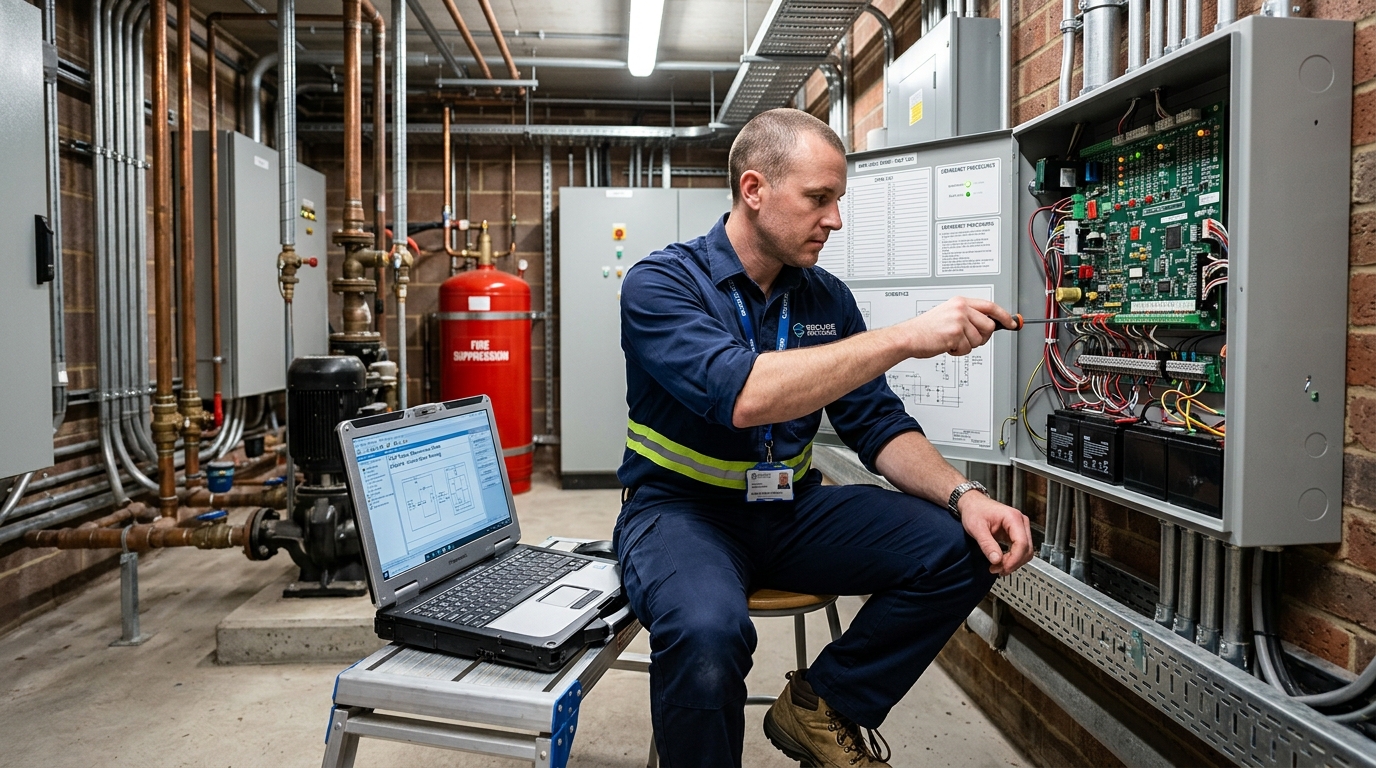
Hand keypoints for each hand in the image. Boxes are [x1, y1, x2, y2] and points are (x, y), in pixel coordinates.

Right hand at [895, 296, 1011, 358]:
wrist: (909, 336)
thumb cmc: (925, 329)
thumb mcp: (948, 314)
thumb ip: (968, 316)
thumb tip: (989, 325)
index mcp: (960, 302)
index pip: (990, 306)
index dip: (1003, 316)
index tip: (1011, 323)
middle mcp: (961, 309)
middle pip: (988, 326)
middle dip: (981, 337)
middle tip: (967, 339)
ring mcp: (958, 321)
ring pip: (978, 340)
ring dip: (966, 346)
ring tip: (951, 341)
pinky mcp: (955, 334)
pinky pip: (967, 349)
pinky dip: (958, 351)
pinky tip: (946, 345)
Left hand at [958, 491, 1033, 575]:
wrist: (972, 504)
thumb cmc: (974, 511)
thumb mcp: (977, 528)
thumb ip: (987, 544)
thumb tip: (997, 561)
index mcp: (1013, 518)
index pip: (1022, 544)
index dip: (1014, 560)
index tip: (1002, 568)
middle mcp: (1020, 522)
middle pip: (1026, 550)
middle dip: (1013, 563)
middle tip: (996, 569)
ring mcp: (1020, 528)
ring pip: (1026, 552)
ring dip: (1013, 563)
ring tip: (997, 567)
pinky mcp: (1016, 534)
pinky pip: (1020, 550)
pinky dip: (1012, 559)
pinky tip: (1001, 562)